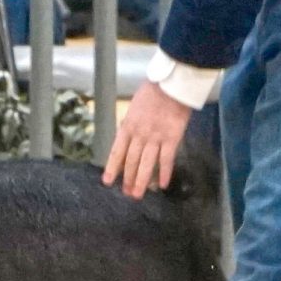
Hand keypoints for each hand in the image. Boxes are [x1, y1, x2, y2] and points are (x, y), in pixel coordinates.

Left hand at [102, 82, 192, 199]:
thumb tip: (129, 141)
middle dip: (128, 179)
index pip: (117, 152)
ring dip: (142, 181)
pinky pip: (167, 159)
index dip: (112, 168)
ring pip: (146, 164)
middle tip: (127, 193)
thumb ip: (132, 125)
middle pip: (131, 161)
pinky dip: (165, 173)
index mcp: (127, 126)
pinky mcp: (172, 138)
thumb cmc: (152, 92)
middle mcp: (139, 135)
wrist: (170, 85)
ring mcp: (155, 138)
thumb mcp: (134, 108)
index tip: (108, 182)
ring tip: (138, 194)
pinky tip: (163, 185)